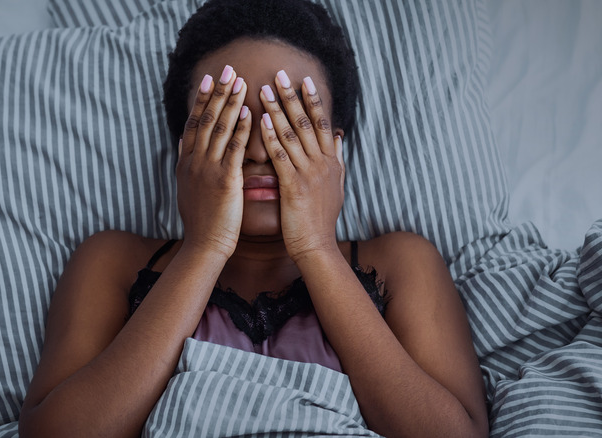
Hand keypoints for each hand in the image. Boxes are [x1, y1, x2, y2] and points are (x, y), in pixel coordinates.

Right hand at [177, 65, 250, 259]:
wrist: (203, 246)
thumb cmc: (201, 221)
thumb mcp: (186, 187)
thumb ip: (185, 162)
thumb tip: (182, 141)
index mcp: (186, 162)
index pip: (193, 122)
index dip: (202, 99)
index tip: (210, 79)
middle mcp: (194, 162)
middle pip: (206, 119)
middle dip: (218, 92)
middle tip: (228, 69)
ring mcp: (208, 170)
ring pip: (219, 129)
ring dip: (231, 103)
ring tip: (241, 82)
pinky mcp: (225, 181)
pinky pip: (234, 149)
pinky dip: (242, 129)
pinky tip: (250, 113)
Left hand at [258, 70, 344, 261]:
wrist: (317, 246)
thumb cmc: (321, 220)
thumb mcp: (336, 187)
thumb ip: (338, 160)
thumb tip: (340, 138)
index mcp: (332, 162)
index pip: (323, 124)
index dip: (314, 101)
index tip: (304, 81)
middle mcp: (323, 164)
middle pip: (308, 122)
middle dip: (292, 96)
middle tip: (280, 74)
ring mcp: (310, 174)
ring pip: (293, 134)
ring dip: (277, 110)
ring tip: (263, 90)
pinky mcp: (294, 186)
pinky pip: (281, 156)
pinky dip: (271, 137)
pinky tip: (261, 121)